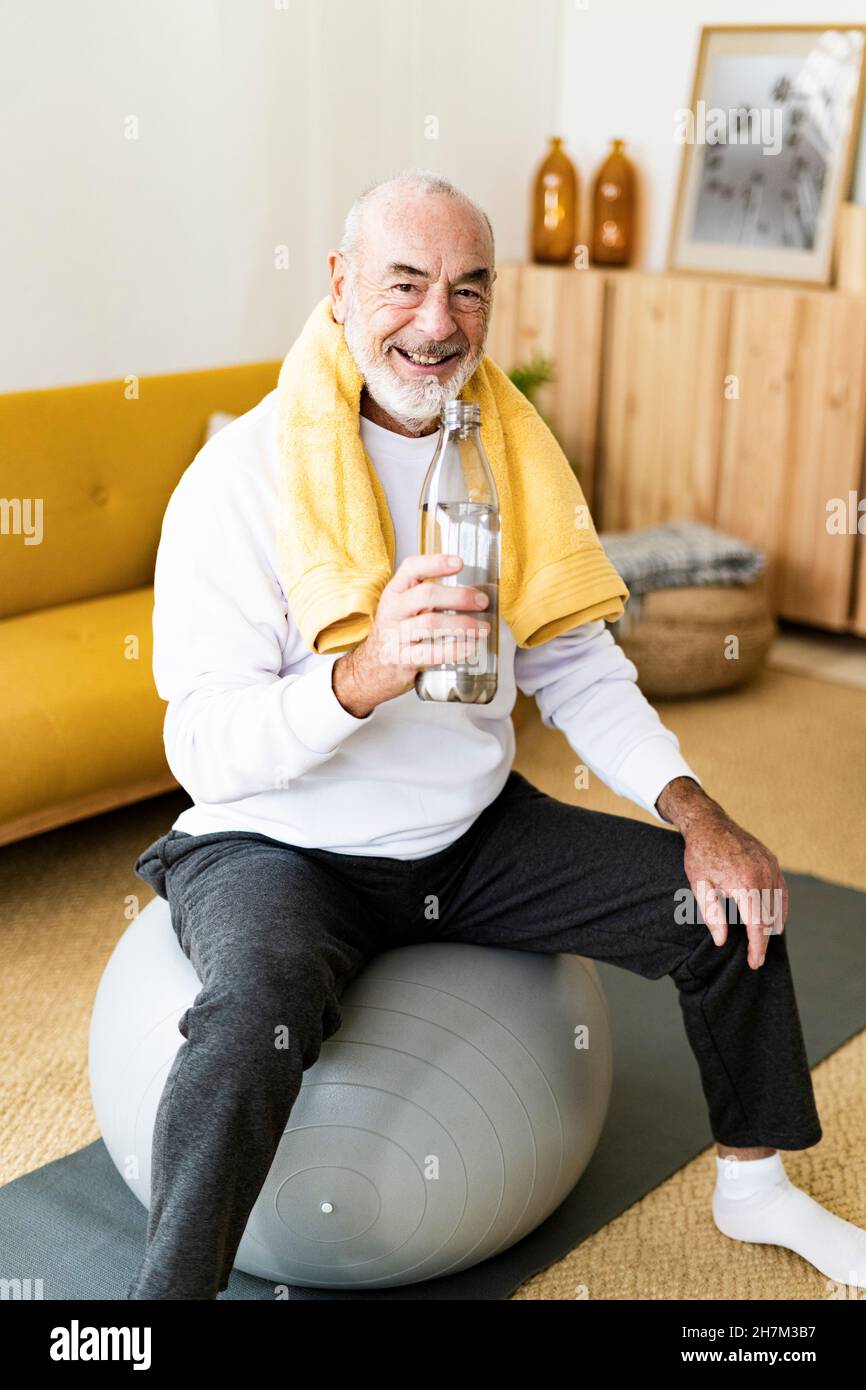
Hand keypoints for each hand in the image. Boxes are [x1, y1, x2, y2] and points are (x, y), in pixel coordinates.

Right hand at [331, 553, 490, 716]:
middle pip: (427, 595)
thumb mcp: (403, 609)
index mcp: (395, 593)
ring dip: (462, 624)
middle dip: (459, 596)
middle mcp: (393, 611)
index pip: (412, 568)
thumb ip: (427, 597)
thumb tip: (471, 592)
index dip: (436, 563)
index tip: (460, 563)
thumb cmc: (395, 635)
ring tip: (482, 628)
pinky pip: (429, 652)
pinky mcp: (401, 659)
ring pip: (431, 623)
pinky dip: (452, 650)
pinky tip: (469, 648)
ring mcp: (395, 635)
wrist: (370, 670)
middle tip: (482, 602)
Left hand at [657, 778, 786, 969]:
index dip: (757, 947)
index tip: (755, 963)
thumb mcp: (699, 886)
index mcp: (744, 885)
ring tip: (762, 940)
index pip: (757, 926)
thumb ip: (712, 915)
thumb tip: (721, 941)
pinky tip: (775, 918)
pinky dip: (780, 906)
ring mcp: (770, 867)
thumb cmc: (700, 856)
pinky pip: (781, 889)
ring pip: (778, 904)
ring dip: (773, 924)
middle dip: (763, 939)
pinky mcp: (773, 861)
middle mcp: (762, 876)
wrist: (709, 823)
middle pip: (769, 918)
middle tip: (755, 956)